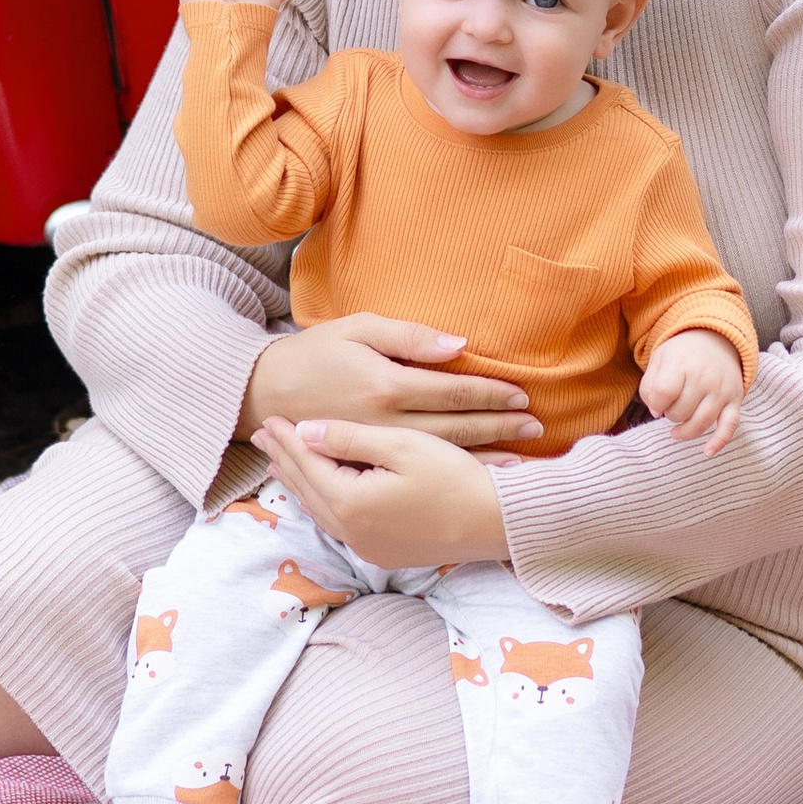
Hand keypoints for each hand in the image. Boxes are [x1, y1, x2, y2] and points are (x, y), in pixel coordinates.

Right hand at [241, 313, 541, 451]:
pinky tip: (481, 474)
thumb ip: (409, 337)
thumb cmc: (315, 353)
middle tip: (535, 424)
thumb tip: (458, 346)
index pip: (453, 391)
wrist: (267, 394)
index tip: (522, 394)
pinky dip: (456, 472)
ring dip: (487, 453)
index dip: (491, 392)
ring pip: (444, 454)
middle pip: (457, 426)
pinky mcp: (370, 464)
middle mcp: (387, 423)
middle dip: (499, 425)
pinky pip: (422, 470)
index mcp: (386, 386)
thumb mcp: (359, 329)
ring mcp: (378, 449)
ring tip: (522, 455)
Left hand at [251, 416, 508, 575]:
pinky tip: (320, 489)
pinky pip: (339, 524)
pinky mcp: (383, 554)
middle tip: (263, 436)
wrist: (496, 522)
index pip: (307, 464)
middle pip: (307, 489)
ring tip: (282, 460)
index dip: (288, 438)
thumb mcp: (400, 445)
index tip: (270, 417)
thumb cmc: (453, 476)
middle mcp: (351, 532)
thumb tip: (307, 431)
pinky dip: (323, 501)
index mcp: (350, 503)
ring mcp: (367, 547)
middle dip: (285, 460)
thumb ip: (349, 438)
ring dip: (301, 482)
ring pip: (320, 510)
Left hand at [639, 325, 745, 455]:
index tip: (656, 402)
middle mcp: (704, 378)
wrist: (716, 339)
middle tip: (672, 405)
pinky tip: (708, 452)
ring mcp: (721, 391)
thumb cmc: (682, 355)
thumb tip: (656, 412)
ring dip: (685, 431)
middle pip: (680, 412)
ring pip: (701, 423)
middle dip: (670, 414)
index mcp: (682, 364)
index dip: (654, 404)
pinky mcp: (735, 401)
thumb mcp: (658, 360)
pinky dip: (719, 442)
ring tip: (677, 430)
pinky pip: (730, 426)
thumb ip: (649, 386)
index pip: (663, 394)